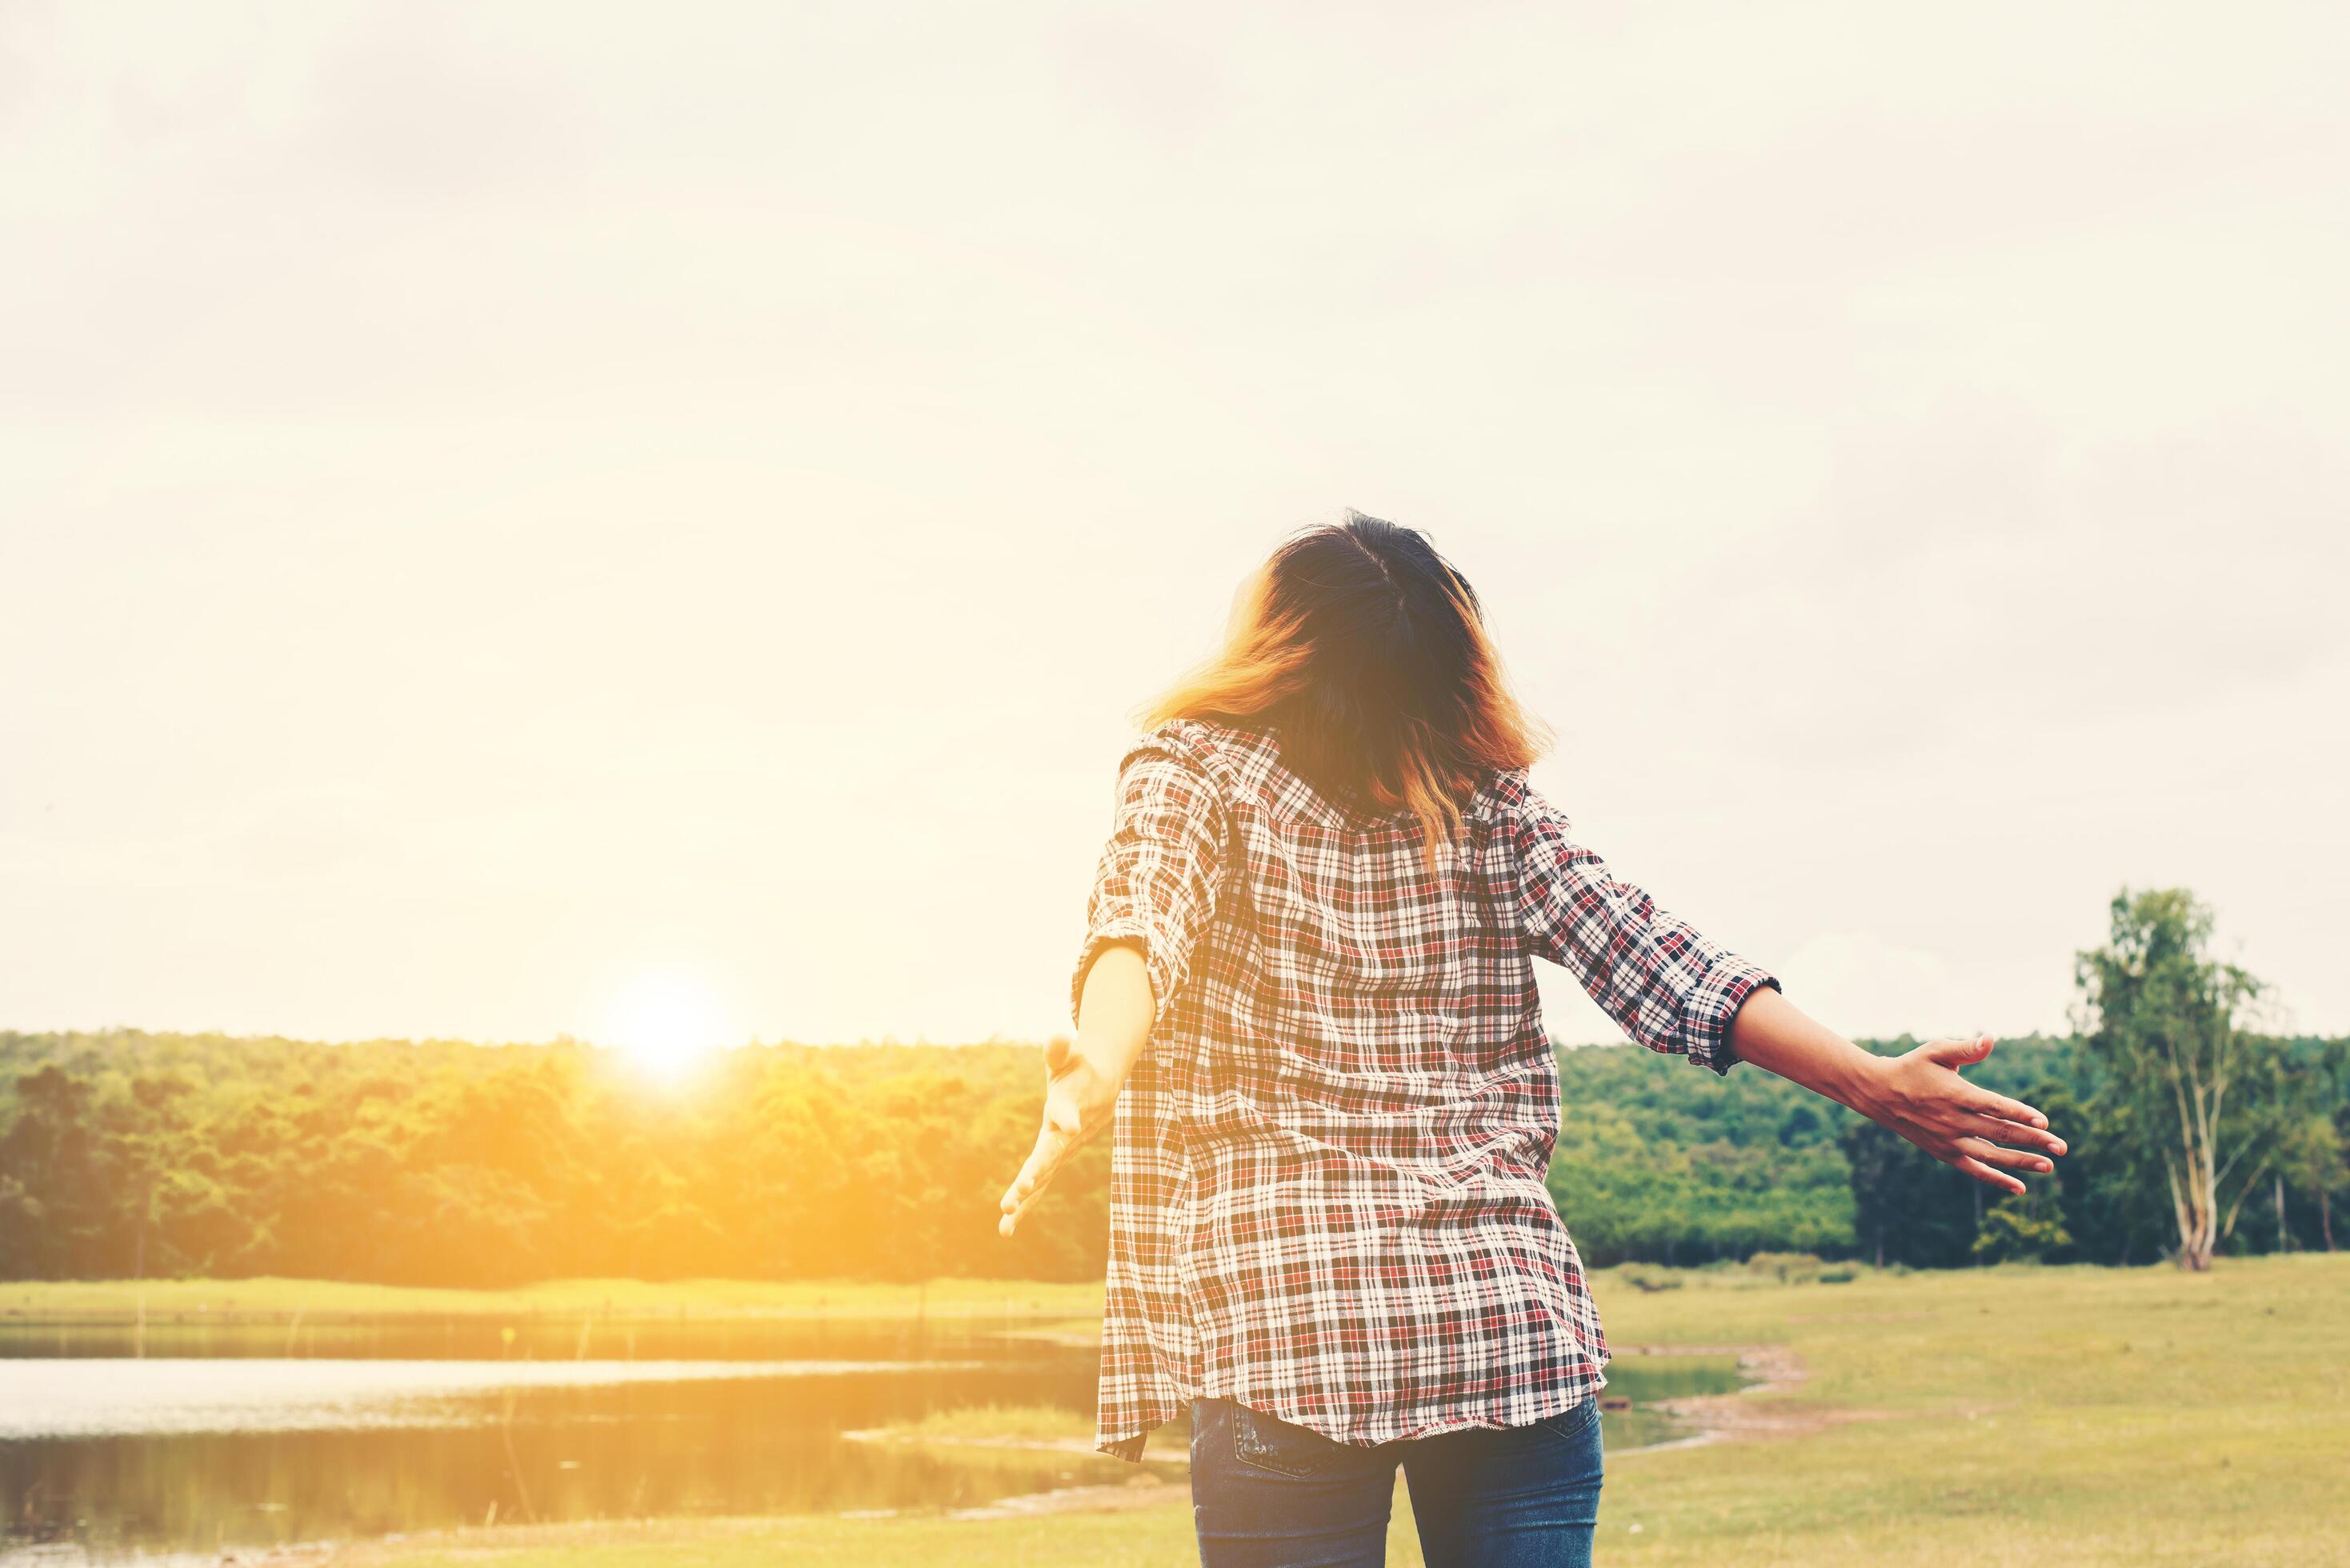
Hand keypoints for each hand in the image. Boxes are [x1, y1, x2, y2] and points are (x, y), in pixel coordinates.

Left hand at [996, 1036, 1115, 1237]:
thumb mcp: (1069, 1055)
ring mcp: (1061, 1151)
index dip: (1067, 1119)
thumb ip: (1059, 1049)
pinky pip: (1038, 1185)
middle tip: (1020, 1190)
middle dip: (1036, 1172)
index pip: (1067, 1114)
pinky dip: (1023, 1205)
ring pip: (1043, 1177)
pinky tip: (1005, 1229)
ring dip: (1026, 1198)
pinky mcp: (1054, 1161)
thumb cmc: (1079, 1067)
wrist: (1101, 1088)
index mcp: (1070, 1106)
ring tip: (1005, 1219)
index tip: (1069, 1125)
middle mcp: (1067, 1135)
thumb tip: (1056, 1038)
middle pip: (1051, 1155)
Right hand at [1856, 1033, 2068, 1195]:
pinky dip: (1996, 1179)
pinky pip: (1974, 1170)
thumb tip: (1991, 1038)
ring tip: (2048, 1166)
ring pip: (1992, 1155)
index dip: (2020, 1114)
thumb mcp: (1935, 1050)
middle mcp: (1954, 1121)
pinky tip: (2020, 1187)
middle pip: (2000, 1133)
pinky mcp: (1944, 1152)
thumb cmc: (1912, 1067)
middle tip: (2061, 1148)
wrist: (1879, 1093)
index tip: (2044, 1122)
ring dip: (2022, 1162)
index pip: (1994, 1107)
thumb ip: (1965, 1048)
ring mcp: (1949, 1140)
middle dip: (2034, 1141)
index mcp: (1955, 1094)